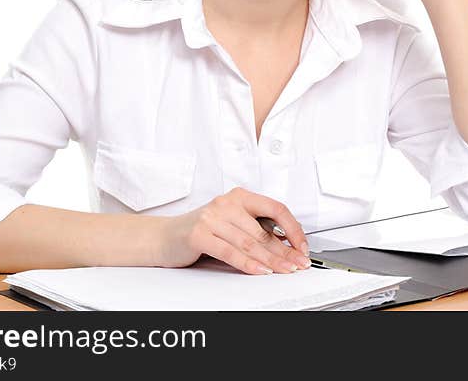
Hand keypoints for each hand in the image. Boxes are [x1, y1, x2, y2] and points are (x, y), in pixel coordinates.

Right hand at [156, 187, 310, 274]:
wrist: (164, 236)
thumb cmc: (201, 230)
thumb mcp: (231, 223)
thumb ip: (255, 229)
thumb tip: (287, 244)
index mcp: (239, 196)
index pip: (275, 208)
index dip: (293, 228)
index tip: (302, 245)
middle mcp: (226, 203)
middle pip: (264, 230)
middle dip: (285, 251)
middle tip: (298, 263)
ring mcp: (212, 217)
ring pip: (249, 243)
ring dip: (271, 260)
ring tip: (285, 270)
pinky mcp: (199, 234)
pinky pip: (230, 251)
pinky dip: (248, 263)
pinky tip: (261, 270)